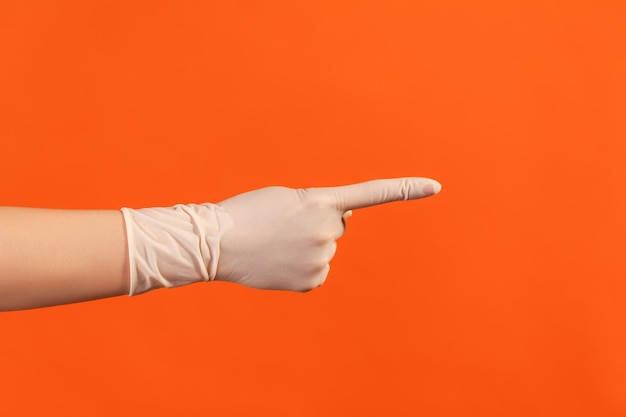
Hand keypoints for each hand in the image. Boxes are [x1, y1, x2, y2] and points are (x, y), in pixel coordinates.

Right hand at [214, 178, 440, 291]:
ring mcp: (322, 258)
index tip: (436, 187)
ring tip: (276, 244)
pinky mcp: (312, 281)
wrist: (217, 242)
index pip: (372, 193)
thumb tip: (345, 222)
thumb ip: (322, 206)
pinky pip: (316, 272)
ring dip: (306, 246)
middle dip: (318, 225)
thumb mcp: (288, 197)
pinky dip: (301, 267)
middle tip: (285, 226)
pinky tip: (278, 263)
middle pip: (337, 227)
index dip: (405, 189)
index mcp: (321, 200)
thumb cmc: (248, 213)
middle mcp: (328, 230)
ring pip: (325, 250)